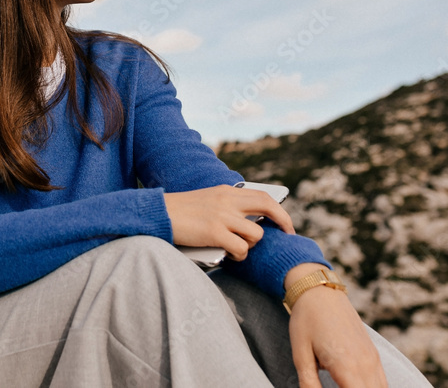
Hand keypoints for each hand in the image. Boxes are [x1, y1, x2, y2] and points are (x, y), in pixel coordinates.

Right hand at [162, 184, 294, 260]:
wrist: (159, 214)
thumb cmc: (180, 212)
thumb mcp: (207, 200)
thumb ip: (227, 206)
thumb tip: (249, 221)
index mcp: (226, 191)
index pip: (262, 196)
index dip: (279, 210)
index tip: (285, 223)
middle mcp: (227, 200)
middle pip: (269, 207)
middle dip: (283, 222)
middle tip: (288, 236)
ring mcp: (222, 216)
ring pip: (256, 234)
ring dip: (251, 245)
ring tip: (239, 249)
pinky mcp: (214, 232)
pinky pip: (241, 249)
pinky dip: (240, 255)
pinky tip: (230, 255)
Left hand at [285, 264, 387, 387]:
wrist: (319, 291)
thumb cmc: (306, 320)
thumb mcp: (300, 353)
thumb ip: (309, 383)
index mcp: (346, 365)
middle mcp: (366, 364)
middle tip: (335, 386)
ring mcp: (372, 358)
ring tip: (343, 385)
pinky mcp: (373, 354)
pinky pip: (382, 382)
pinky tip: (357, 386)